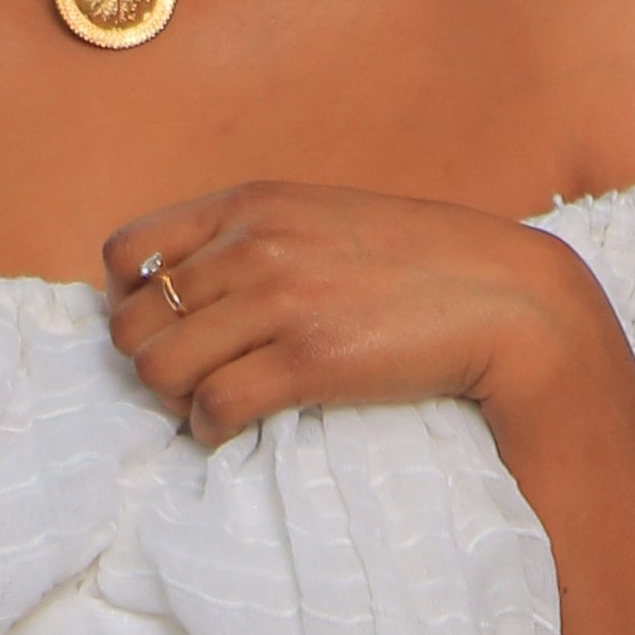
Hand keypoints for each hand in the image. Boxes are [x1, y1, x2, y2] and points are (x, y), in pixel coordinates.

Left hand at [100, 183, 606, 445]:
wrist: (506, 299)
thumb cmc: (416, 267)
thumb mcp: (324, 220)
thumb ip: (256, 239)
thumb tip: (187, 288)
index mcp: (252, 204)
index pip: (127, 254)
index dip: (128, 304)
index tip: (165, 331)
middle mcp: (254, 244)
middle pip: (133, 323)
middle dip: (153, 362)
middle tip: (193, 382)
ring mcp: (281, 301)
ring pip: (159, 369)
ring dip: (178, 401)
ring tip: (215, 404)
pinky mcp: (310, 360)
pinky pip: (211, 408)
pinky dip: (210, 430)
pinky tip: (236, 429)